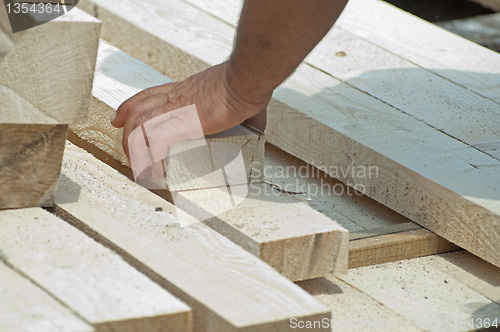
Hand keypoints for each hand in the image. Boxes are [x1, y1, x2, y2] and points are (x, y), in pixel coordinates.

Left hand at [111, 61, 269, 177]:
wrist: (246, 79)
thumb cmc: (245, 83)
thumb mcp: (237, 98)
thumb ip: (244, 113)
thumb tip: (257, 126)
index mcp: (185, 90)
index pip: (148, 95)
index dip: (130, 107)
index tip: (120, 118)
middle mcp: (176, 98)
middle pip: (138, 110)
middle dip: (126, 131)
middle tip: (126, 148)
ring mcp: (178, 110)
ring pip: (141, 125)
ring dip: (136, 146)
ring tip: (139, 165)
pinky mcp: (185, 122)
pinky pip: (158, 142)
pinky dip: (154, 157)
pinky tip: (156, 169)